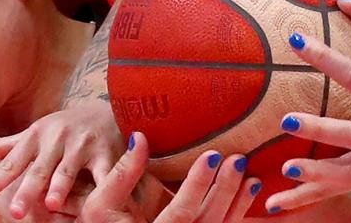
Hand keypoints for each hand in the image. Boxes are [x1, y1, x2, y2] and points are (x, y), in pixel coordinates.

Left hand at [0, 99, 122, 218]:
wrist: (111, 108)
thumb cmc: (67, 128)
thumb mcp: (35, 133)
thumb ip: (4, 146)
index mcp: (36, 138)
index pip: (12, 163)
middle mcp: (57, 140)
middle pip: (39, 169)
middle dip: (27, 189)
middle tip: (15, 211)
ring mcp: (82, 145)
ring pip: (69, 169)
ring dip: (61, 186)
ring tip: (51, 203)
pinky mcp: (107, 152)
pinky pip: (103, 173)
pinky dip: (100, 185)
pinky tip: (97, 200)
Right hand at [82, 132, 259, 222]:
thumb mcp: (99, 205)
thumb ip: (122, 174)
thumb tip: (140, 137)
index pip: (181, 214)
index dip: (197, 186)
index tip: (212, 156)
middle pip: (207, 222)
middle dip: (224, 191)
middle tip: (236, 160)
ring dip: (237, 205)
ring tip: (250, 176)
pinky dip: (238, 213)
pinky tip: (248, 191)